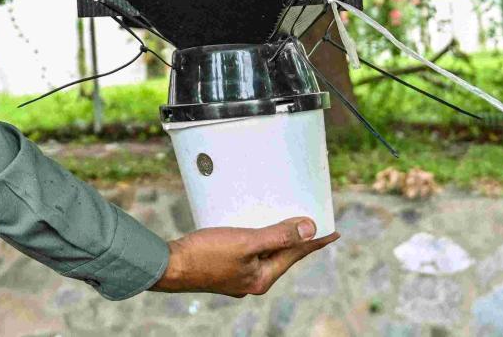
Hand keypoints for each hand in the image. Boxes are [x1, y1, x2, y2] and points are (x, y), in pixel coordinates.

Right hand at [152, 218, 338, 297]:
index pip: (296, 254)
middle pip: (282, 255)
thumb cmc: (204, 255)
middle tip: (312, 224)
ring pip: (265, 253)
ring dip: (276, 237)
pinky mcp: (223, 268)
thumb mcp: (246, 242)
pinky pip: (249, 251)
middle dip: (297, 239)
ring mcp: (237, 276)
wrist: (169, 266)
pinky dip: (256, 238)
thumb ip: (278, 236)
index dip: (315, 241)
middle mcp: (252, 281)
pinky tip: (251, 228)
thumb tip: (309, 229)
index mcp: (261, 279)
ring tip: (285, 223)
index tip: (333, 232)